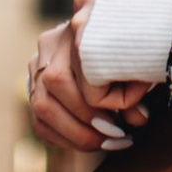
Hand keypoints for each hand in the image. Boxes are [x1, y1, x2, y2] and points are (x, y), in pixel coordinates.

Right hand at [24, 0, 149, 157]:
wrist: (120, 39)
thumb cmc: (133, 52)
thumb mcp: (138, 65)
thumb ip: (135, 91)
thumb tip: (138, 119)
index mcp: (76, 29)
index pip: (68, 73)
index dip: (90, 107)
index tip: (119, 127)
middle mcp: (51, 44)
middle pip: (52, 87)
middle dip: (82, 123)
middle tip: (113, 138)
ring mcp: (37, 64)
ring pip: (41, 107)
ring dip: (73, 134)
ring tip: (103, 143)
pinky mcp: (34, 86)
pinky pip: (39, 120)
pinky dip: (64, 137)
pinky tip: (89, 142)